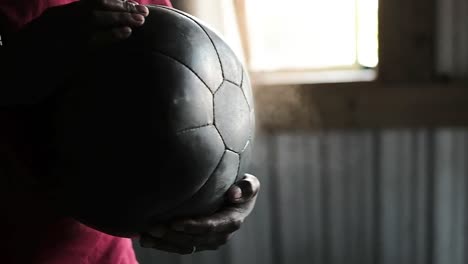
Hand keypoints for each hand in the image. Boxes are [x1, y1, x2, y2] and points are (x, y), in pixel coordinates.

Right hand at [2, 0, 148, 105]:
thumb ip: (66, 28)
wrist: (11, 72)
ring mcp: (65, 33)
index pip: (91, 2)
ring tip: (141, 19)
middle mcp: (62, 19)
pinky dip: (112, 34)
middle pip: (98, 7)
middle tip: (143, 11)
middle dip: (123, 8)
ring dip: (123, 18)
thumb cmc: (28, 57)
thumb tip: (88, 30)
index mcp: (58, 15)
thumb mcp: (46, 35)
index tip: (129, 4)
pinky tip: (127, 33)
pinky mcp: (68, 50)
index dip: (113, 3)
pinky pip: (95, 39)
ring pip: (99, 19)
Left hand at [139, 174, 260, 253]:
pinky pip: (179, 246)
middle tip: (153, 226)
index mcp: (232, 221)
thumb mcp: (251, 184)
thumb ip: (248, 187)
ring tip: (145, 235)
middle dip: (172, 235)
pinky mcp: (197, 241)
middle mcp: (220, 235)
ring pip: (184, 245)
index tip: (175, 222)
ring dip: (164, 242)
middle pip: (193, 239)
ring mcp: (207, 241)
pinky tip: (146, 239)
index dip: (193, 226)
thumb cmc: (243, 187)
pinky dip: (163, 244)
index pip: (211, 226)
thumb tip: (235, 193)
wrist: (237, 198)